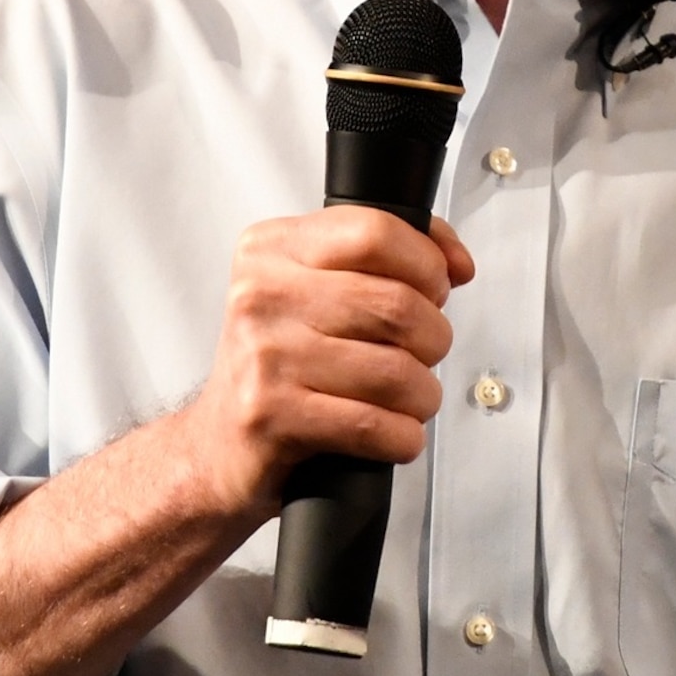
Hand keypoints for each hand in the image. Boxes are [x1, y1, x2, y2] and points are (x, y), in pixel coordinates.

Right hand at [179, 206, 475, 518]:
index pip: (375, 232)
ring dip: (422, 395)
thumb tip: (457, 263)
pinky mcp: (270, 415)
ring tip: (409, 399)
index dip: (427, 263)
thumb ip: (385, 257)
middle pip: (396, 304)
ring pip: (395, 371)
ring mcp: (263, 355)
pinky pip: (375, 425)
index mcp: (272, 249)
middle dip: (433, 338)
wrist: (218, 444)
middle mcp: (261, 294)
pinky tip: (390, 433)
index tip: (436, 287)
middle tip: (423, 353)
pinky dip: (402, 437)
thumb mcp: (313, 289)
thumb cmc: (277, 364)